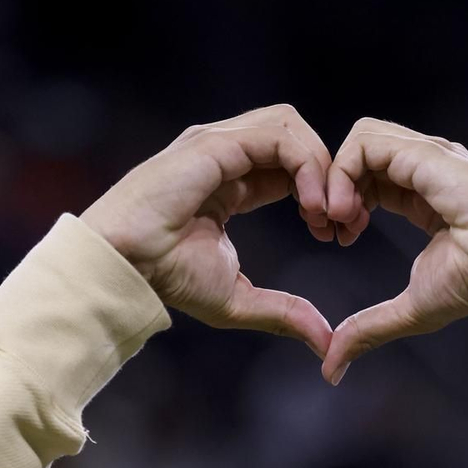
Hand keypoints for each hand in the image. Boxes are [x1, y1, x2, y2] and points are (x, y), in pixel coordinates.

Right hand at [81, 104, 344, 359]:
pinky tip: (310, 207)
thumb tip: (326, 341)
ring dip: (321, 167)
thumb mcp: (238, 300)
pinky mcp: (215, 143)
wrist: (125, 266)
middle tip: (343, 223)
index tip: (336, 234)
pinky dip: (306, 166)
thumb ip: (284, 312)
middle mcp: (225, 154)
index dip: (322, 194)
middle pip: (295, 138)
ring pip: (290, 127)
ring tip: (327, 214)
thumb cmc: (166, 279)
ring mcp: (218, 143)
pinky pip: (278, 136)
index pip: (290, 166)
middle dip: (329, 175)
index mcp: (229, 182)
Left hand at [320, 119, 467, 384]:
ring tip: (338, 218)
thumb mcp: (410, 309)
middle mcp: (425, 167)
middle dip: (333, 186)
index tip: (338, 238)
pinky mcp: (423, 153)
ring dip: (336, 177)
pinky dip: (344, 173)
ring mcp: (426, 155)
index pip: (370, 178)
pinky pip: (365, 143)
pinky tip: (347, 212)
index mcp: (424, 193)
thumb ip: (369, 329)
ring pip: (361, 139)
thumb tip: (332, 367)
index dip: (344, 202)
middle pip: (361, 154)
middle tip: (327, 228)